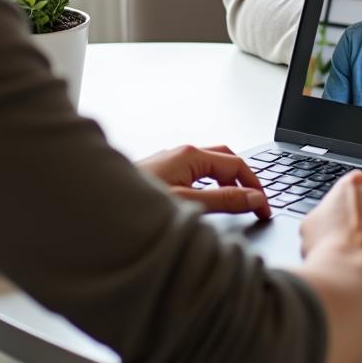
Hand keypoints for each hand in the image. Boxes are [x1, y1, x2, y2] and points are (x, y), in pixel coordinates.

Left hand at [137, 144, 270, 220]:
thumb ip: (224, 201)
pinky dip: (210, 185)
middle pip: (225, 159)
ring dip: (227, 181)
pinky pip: (195, 174)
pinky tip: (207, 203)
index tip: (265, 209)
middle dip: (245, 178)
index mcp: (191, 155)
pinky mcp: (161, 174)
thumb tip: (254, 198)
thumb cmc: (136, 204)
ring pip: (209, 166)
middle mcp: (181, 153)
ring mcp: (170, 162)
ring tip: (239, 203)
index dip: (256, 186)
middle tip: (257, 202)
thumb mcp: (187, 204)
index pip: (237, 164)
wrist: (96, 208)